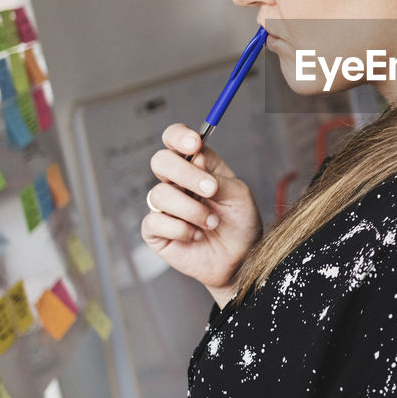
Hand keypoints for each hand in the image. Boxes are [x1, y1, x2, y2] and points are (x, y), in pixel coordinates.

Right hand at [142, 123, 261, 306]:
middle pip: (161, 161)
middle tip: (210, 190)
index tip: (194, 145)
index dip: (178, 136)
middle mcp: (177, 182)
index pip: (175, 139)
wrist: (240, 260)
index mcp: (197, 166)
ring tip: (212, 222)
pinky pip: (154, 221)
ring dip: (192, 210)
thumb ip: (218, 176)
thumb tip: (196, 157)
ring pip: (160, 194)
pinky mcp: (155, 231)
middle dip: (185, 174)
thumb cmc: (241, 224)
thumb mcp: (238, 195)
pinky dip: (180, 229)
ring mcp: (164, 206)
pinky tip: (196, 236)